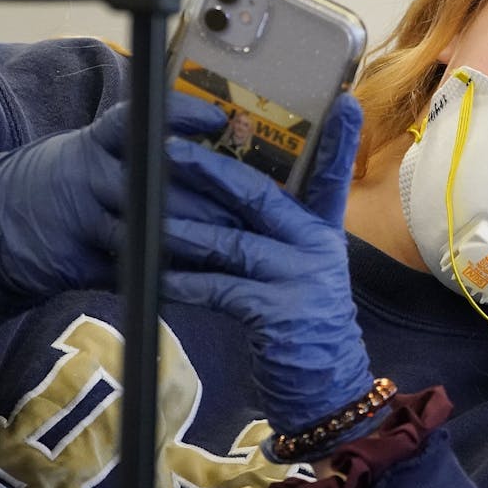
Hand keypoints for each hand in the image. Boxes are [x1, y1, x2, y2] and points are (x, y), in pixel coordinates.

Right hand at [0, 94, 225, 304]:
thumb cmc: (62, 184)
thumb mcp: (88, 152)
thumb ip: (139, 150)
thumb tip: (211, 146)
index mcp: (93, 144)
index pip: (137, 121)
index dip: (178, 116)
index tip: (217, 121)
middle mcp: (87, 176)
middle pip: (157, 184)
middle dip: (209, 202)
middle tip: (250, 214)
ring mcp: (79, 220)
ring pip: (147, 231)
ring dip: (194, 245)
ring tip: (232, 252)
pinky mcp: (75, 262)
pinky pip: (129, 271)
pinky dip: (164, 278)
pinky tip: (196, 284)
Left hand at [160, 94, 374, 443]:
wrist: (325, 386)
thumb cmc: (303, 322)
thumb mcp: (302, 269)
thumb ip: (278, 233)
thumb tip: (229, 194)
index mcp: (323, 230)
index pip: (331, 174)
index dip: (338, 139)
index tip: (342, 100)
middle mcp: (317, 247)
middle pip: (261, 196)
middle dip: (211, 171)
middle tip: (171, 148)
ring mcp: (301, 279)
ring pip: (233, 241)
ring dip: (184, 228)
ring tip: (146, 213)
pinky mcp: (279, 314)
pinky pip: (221, 289)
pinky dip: (185, 283)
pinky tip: (155, 277)